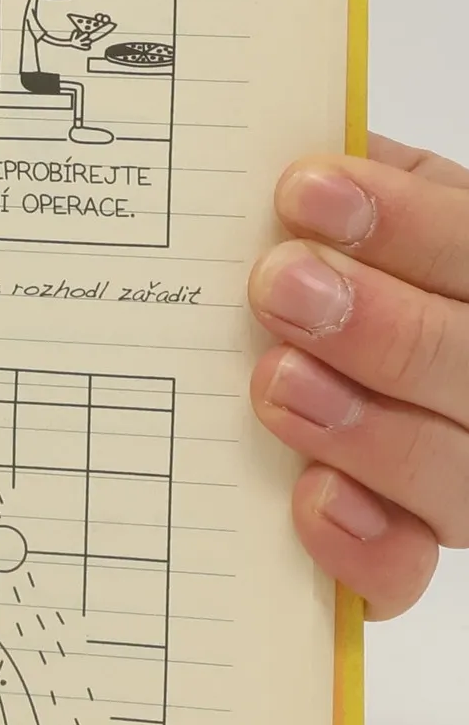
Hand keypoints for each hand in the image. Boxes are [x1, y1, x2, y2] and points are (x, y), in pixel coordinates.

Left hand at [249, 136, 468, 617]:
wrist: (356, 356)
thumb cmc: (358, 271)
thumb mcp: (371, 214)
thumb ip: (357, 188)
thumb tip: (292, 153)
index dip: (410, 223)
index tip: (305, 192)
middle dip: (382, 325)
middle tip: (279, 287)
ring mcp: (466, 470)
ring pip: (456, 473)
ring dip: (366, 427)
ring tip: (275, 381)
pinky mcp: (409, 545)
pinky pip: (405, 570)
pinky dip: (363, 543)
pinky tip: (310, 498)